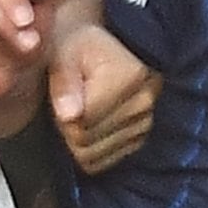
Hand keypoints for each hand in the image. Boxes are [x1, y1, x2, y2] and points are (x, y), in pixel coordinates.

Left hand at [49, 26, 158, 173]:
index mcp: (130, 76)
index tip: (61, 96)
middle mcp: (145, 101)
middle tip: (69, 103)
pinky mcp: (142, 137)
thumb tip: (69, 116)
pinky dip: (90, 148)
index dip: (61, 115)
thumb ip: (64, 85)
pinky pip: (104, 161)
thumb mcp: (63, 56)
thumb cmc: (77, 47)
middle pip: (88, 142)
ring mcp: (146, 122)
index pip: (82, 123)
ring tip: (80, 110)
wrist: (101, 46)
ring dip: (79, 138)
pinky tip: (90, 124)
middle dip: (68, 128)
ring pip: (94, 154)